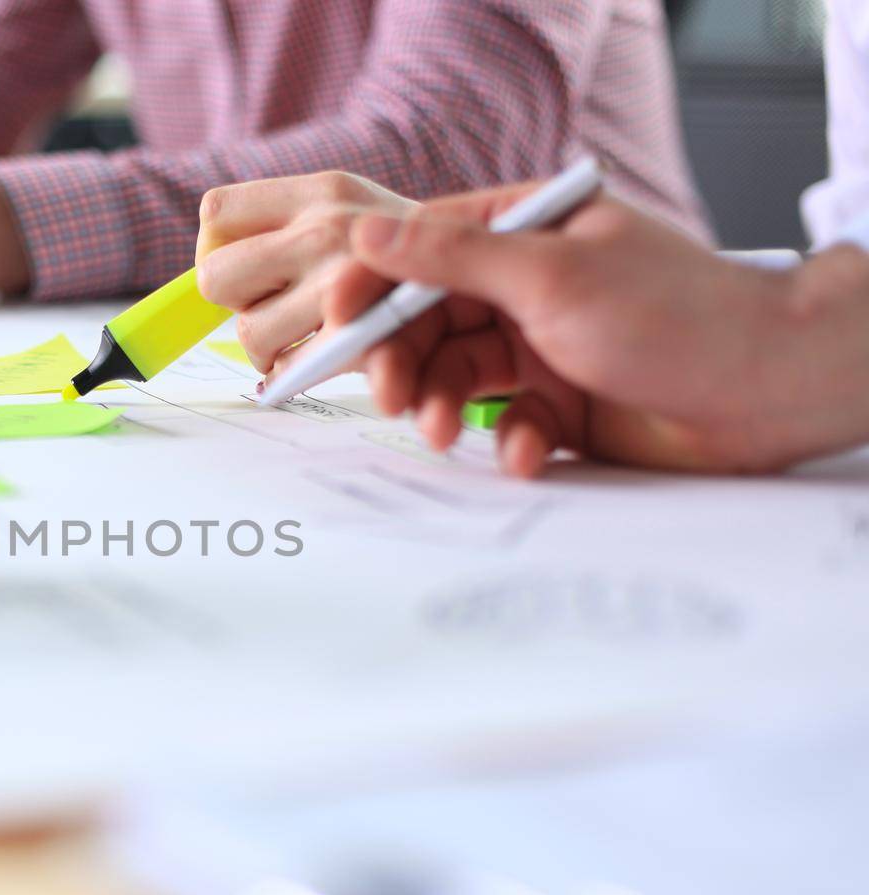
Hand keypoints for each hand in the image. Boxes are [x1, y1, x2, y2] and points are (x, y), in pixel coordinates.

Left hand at [194, 171, 414, 370]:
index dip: (219, 247)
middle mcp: (328, 230)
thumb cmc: (432, 264)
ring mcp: (341, 287)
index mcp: (326, 190)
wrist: (522, 283)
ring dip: (270, 349)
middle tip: (272, 310)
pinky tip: (317, 367)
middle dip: (236, 302)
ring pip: (247, 336)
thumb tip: (215, 260)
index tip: (246, 270)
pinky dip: (292, 379)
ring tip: (306, 343)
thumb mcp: (366, 213)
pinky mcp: (355, 344)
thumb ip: (304, 225)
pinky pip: (285, 374)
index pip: (216, 213)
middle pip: (213, 278)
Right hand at [292, 187, 868, 475]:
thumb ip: (451, 256)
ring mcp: (541, 347)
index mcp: (525, 232)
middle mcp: (527, 287)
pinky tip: (532, 452)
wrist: (768, 393)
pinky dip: (510, 443)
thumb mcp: (550, 276)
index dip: (372, 286)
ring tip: (450, 433)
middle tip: (390, 397)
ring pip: (457, 378)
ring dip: (446, 408)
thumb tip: (367, 232)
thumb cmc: (676, 315)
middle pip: (427, 322)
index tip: (336, 322)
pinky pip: (506, 425)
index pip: (421, 249)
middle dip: (403, 362)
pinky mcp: (560, 405)